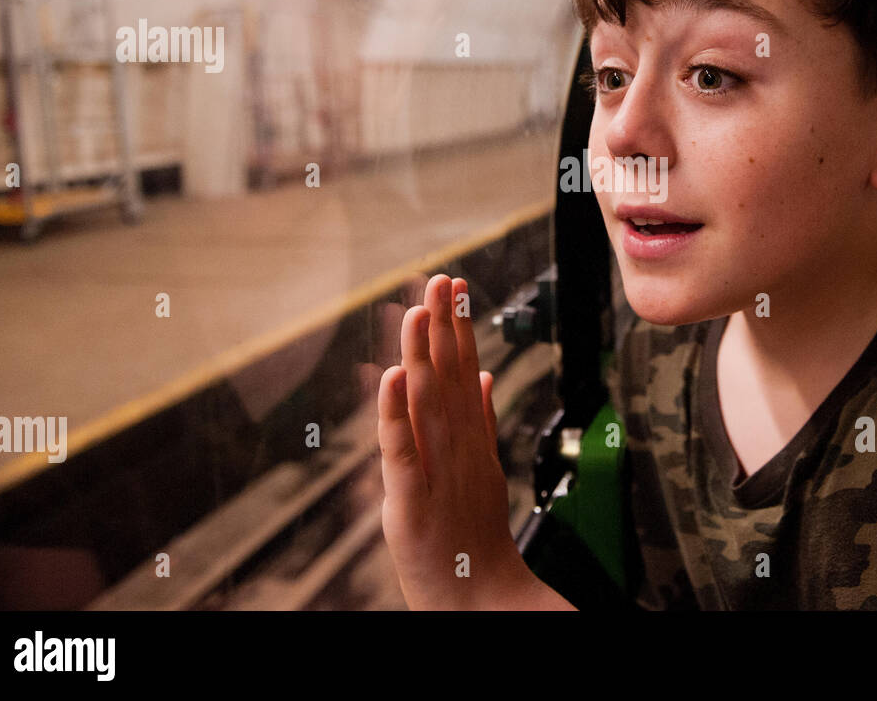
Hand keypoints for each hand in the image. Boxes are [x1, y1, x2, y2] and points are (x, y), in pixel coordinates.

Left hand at [376, 274, 529, 609]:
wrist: (480, 598)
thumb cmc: (476, 537)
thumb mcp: (483, 469)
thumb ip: (480, 420)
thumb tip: (482, 376)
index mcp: (471, 438)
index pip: (464, 370)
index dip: (458, 326)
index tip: (453, 286)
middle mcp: (457, 447)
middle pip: (449, 376)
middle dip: (443, 325)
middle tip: (439, 279)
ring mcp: (436, 471)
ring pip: (426, 403)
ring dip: (423, 354)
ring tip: (419, 310)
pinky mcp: (410, 500)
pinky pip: (400, 450)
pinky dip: (395, 414)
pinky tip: (393, 377)